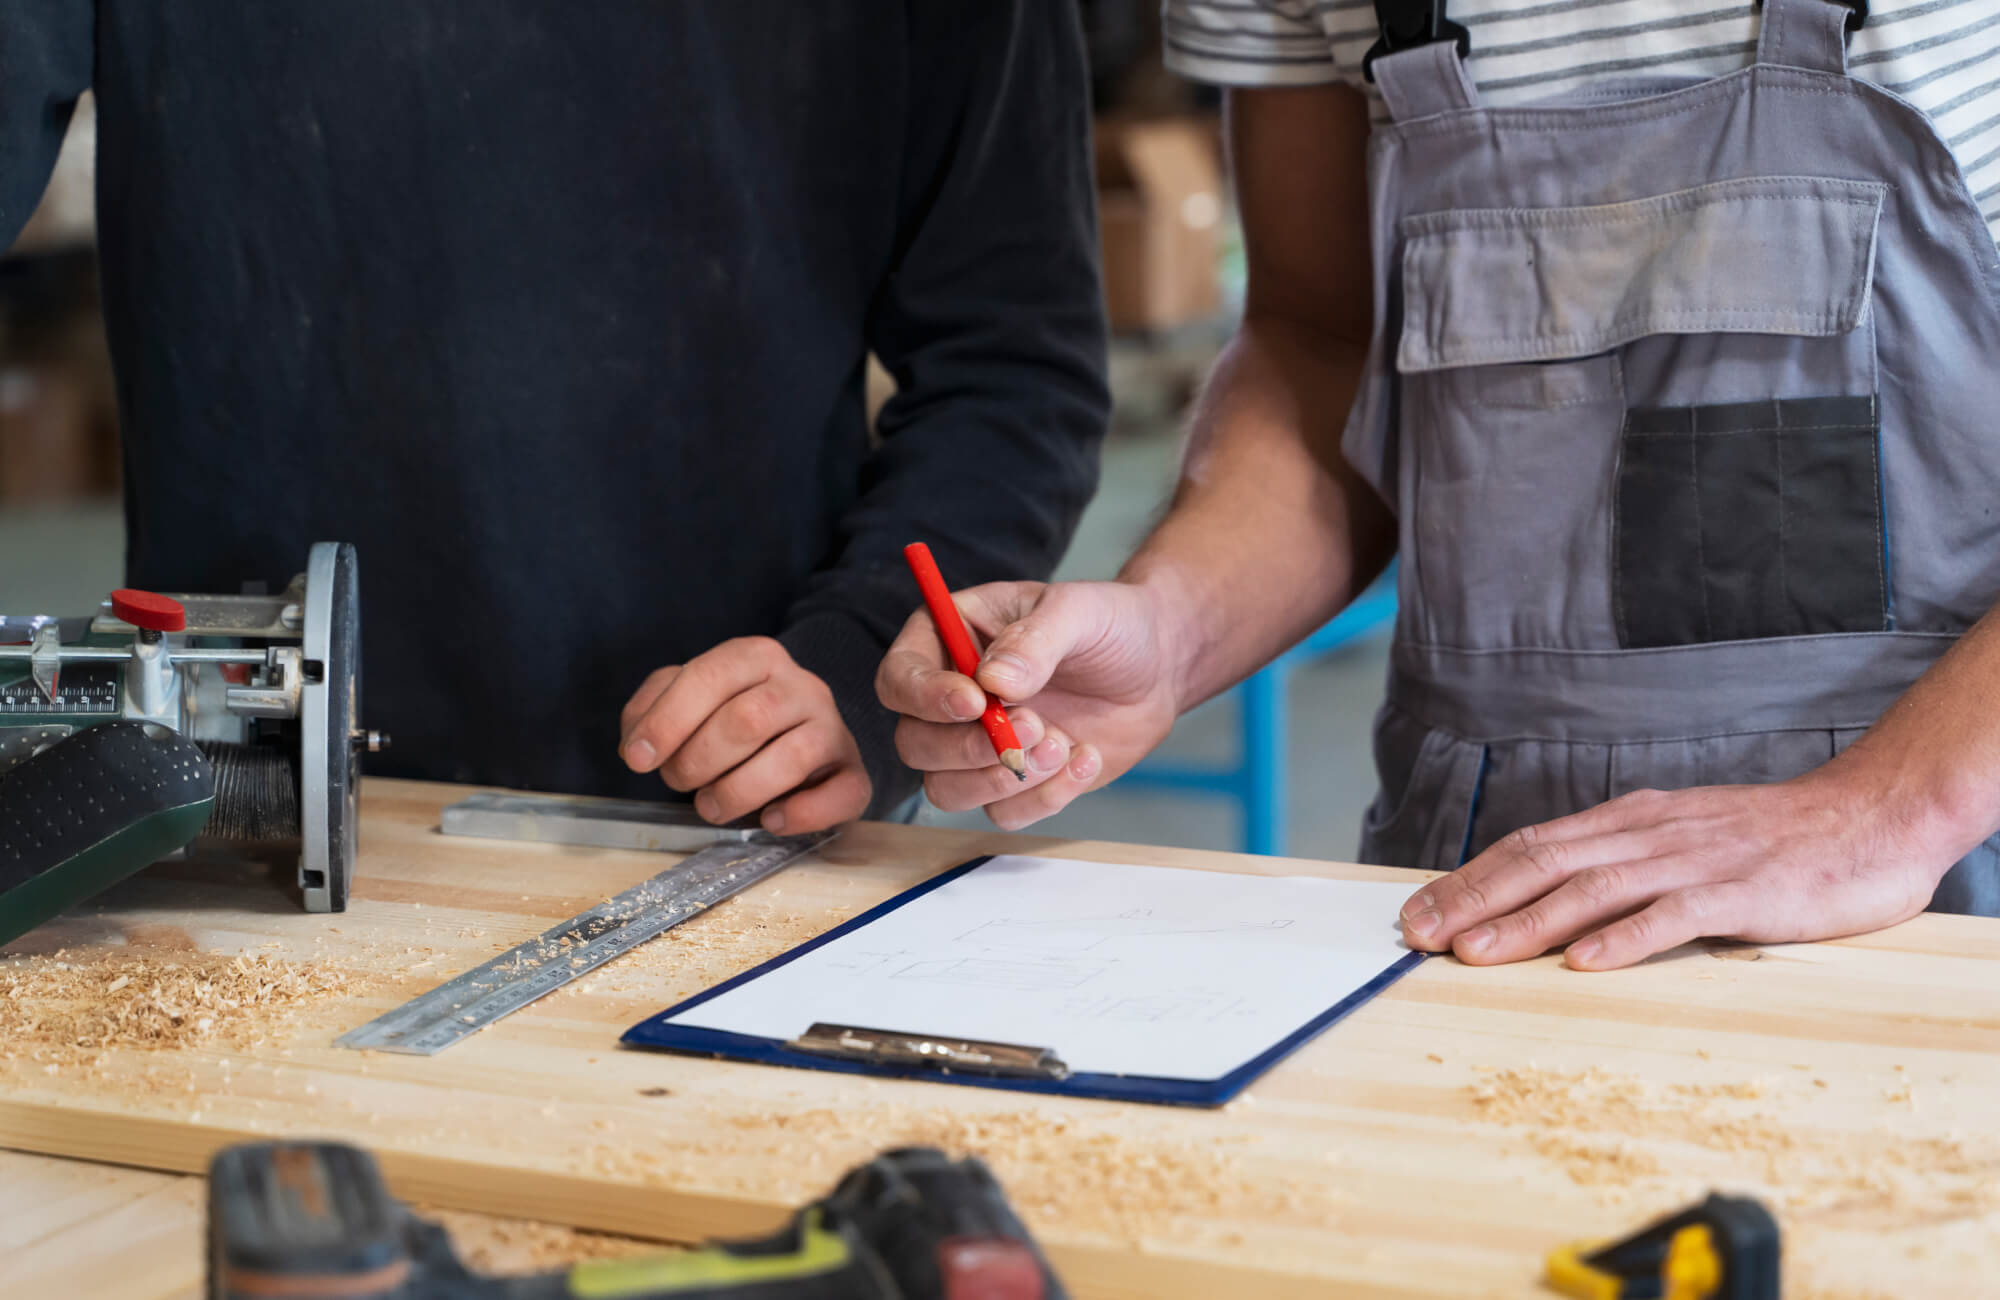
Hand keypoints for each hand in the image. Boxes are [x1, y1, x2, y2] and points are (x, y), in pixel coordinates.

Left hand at [619, 637, 869, 833]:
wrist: (803, 730)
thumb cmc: (735, 716)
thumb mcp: (690, 697)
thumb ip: (655, 706)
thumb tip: (639, 744)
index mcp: (758, 657)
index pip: (710, 676)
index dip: (667, 720)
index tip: (638, 758)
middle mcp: (803, 686)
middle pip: (748, 719)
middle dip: (699, 760)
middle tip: (679, 781)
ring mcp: (833, 729)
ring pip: (793, 757)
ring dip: (738, 791)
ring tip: (710, 805)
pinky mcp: (855, 773)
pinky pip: (842, 793)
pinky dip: (801, 814)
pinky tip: (770, 820)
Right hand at [874, 580, 1181, 828]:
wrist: (1157, 667)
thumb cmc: (1110, 625)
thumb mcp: (1079, 611)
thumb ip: (1035, 641)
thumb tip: (993, 682)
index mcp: (949, 639)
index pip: (900, 678)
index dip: (925, 697)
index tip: (975, 703)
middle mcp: (952, 697)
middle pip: (914, 744)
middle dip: (969, 748)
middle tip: (1034, 725)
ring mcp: (979, 746)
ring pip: (946, 790)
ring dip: (1003, 778)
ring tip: (1063, 742)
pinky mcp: (1014, 784)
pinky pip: (1002, 814)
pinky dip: (1044, 797)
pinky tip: (1085, 757)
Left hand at [1397, 768, 1956, 970]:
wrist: (1870, 817)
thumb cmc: (1767, 840)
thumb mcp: (1677, 839)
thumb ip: (1619, 863)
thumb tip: (1544, 899)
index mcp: (1630, 821)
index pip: (1531, 846)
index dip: (1468, 878)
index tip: (1417, 912)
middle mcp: (1650, 834)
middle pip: (1544, 863)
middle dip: (1473, 900)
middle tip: (1418, 934)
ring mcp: (1695, 861)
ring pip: (1595, 888)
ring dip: (1528, 922)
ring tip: (1476, 954)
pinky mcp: (1743, 892)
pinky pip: (1676, 915)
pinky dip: (1627, 937)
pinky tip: (1586, 961)